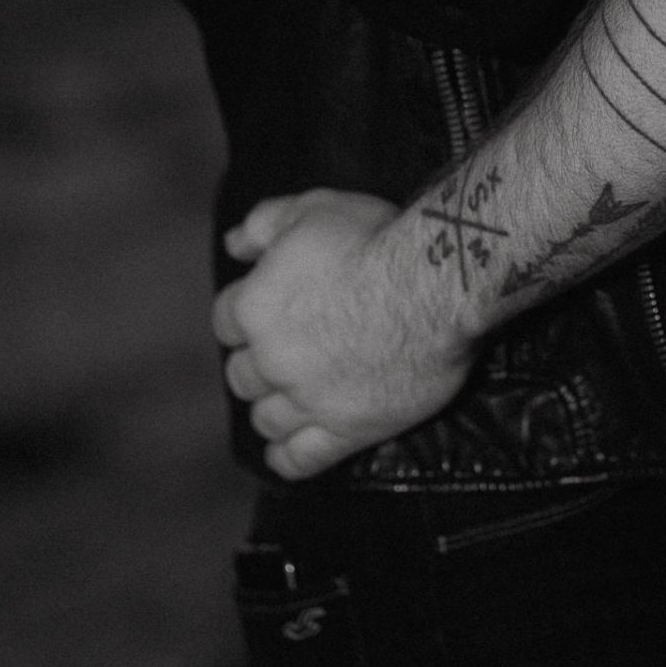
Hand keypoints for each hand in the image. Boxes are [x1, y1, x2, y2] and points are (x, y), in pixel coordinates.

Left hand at [212, 189, 475, 479]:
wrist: (439, 284)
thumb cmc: (377, 238)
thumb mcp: (315, 208)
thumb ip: (265, 223)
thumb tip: (233, 246)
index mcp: (257, 307)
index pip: (227, 321)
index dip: (248, 313)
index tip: (272, 309)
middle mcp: (272, 359)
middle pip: (242, 374)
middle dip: (259, 361)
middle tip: (290, 350)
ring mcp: (308, 399)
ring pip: (265, 417)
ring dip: (273, 405)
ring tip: (294, 395)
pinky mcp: (346, 429)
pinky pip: (299, 459)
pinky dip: (287, 456)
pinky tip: (290, 447)